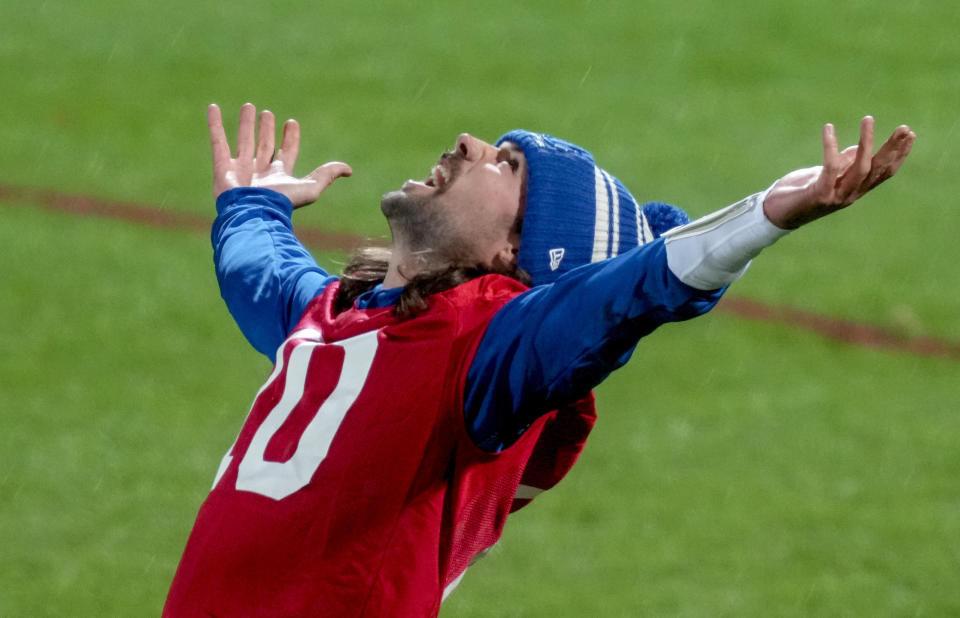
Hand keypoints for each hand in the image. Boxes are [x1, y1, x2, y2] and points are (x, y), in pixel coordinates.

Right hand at [207, 102, 351, 206]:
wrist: (253, 212)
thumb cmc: (282, 203)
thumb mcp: (311, 188)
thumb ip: (327, 175)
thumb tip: (349, 170)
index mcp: (280, 176)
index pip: (287, 152)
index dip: (290, 138)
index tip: (292, 123)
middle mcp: (260, 172)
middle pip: (264, 146)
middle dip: (266, 130)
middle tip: (267, 113)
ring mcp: (241, 169)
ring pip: (244, 141)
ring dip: (246, 124)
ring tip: (249, 106)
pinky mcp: (222, 166)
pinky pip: (217, 140)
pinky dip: (215, 124)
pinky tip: (214, 108)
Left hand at [763, 116, 915, 228]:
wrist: (774, 213)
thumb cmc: (799, 192)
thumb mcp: (823, 175)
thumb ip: (842, 165)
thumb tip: (857, 149)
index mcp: (854, 190)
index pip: (883, 173)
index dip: (898, 155)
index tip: (910, 135)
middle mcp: (849, 195)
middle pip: (877, 170)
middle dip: (892, 148)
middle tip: (904, 128)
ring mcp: (836, 197)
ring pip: (859, 168)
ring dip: (866, 142)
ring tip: (868, 119)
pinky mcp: (819, 194)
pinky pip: (829, 167)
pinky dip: (830, 146)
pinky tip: (828, 128)